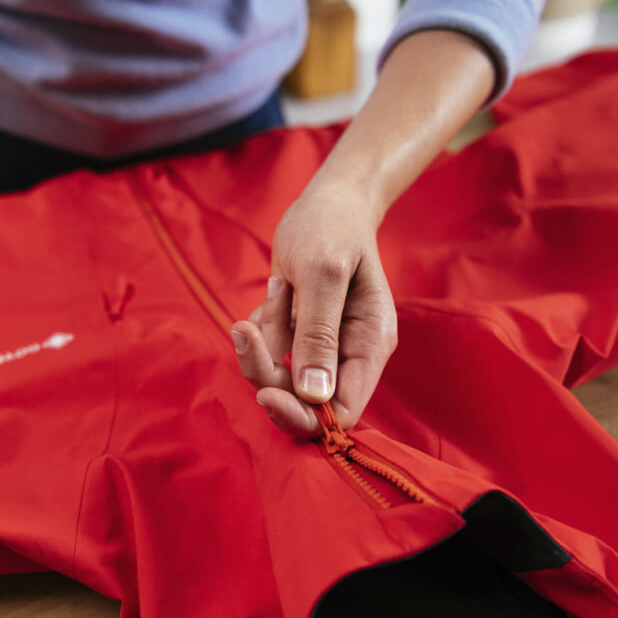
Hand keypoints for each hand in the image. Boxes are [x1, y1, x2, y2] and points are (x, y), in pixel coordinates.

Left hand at [230, 182, 395, 434]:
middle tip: (247, 330)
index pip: (342, 412)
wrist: (327, 202)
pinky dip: (262, 324)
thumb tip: (314, 395)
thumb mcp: (323, 274)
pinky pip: (269, 351)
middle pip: (302, 400)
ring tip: (278, 285)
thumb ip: (318, 335)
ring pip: (279, 375)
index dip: (303, 414)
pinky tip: (278, 286)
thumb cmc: (330, 229)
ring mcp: (323, 347)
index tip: (266, 392)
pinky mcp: (300, 335)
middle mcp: (349, 354)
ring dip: (264, 336)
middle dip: (268, 371)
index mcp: (370, 346)